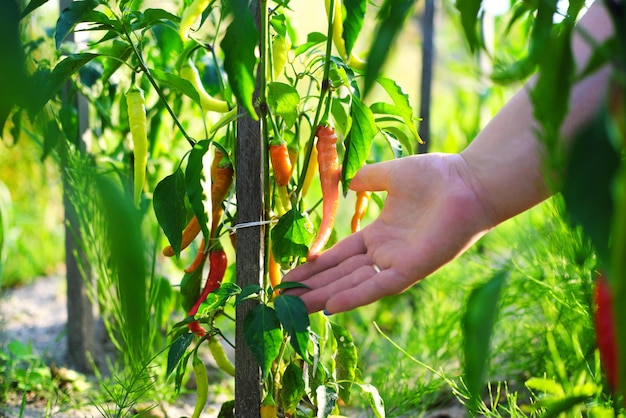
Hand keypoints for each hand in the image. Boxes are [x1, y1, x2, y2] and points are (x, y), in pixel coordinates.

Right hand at [284, 153, 494, 313]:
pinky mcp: (410, 269)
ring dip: (326, 296)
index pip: (339, 255)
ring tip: (297, 307)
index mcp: (379, 234)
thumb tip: (346, 180)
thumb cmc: (435, 176)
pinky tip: (331, 307)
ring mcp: (396, 263)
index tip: (291, 274)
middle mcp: (384, 253)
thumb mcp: (391, 174)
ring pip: (354, 284)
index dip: (316, 265)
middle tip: (283, 299)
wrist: (468, 181)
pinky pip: (377, 287)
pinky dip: (355, 297)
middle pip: (341, 275)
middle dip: (313, 287)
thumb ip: (367, 179)